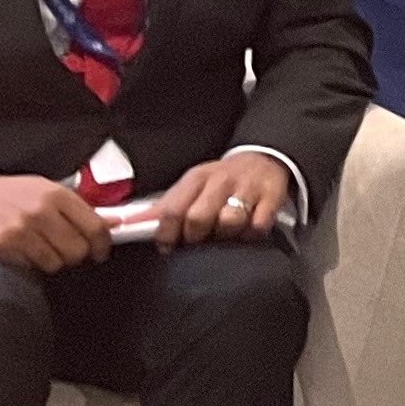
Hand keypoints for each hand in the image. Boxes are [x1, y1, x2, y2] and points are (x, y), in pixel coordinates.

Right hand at [0, 169, 110, 270]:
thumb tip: (112, 222)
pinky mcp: (1, 244)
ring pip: (56, 263)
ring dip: (51, 261)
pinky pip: (30, 266)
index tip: (100, 252)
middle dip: (75, 256)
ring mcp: (20, 228)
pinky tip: (19, 250)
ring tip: (37, 248)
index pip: (94, 227)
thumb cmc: (3, 193)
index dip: (102, 245)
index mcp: (55, 194)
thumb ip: (77, 208)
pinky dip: (29, 263)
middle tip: (64, 251)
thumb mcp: (42, 190)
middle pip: (78, 250)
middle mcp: (40, 210)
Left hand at [148, 152, 295, 247]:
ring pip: (229, 222)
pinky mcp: (271, 198)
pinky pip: (258, 226)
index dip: (166, 233)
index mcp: (196, 179)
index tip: (166, 245)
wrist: (264, 160)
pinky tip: (248, 230)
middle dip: (195, 236)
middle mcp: (220, 182)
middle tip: (199, 240)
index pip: (172, 209)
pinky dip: (251, 234)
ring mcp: (246, 190)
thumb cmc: (222, 179)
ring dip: (225, 235)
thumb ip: (165, 205)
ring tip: (225, 234)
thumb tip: (133, 223)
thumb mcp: (192, 185)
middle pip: (198, 218)